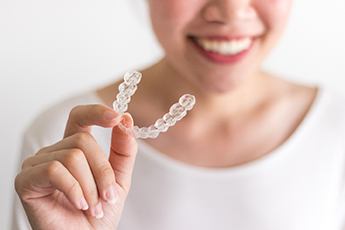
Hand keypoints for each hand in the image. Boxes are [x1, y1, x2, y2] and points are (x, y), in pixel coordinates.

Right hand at [15, 104, 137, 229]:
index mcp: (75, 148)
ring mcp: (38, 164)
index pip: (80, 117)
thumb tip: (126, 120)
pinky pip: (55, 170)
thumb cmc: (99, 212)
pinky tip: (79, 204)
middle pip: (83, 141)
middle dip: (103, 171)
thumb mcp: (119, 178)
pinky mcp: (26, 180)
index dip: (96, 112)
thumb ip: (123, 150)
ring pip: (72, 156)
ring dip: (90, 186)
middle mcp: (54, 151)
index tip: (117, 118)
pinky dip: (74, 190)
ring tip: (93, 206)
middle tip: (108, 197)